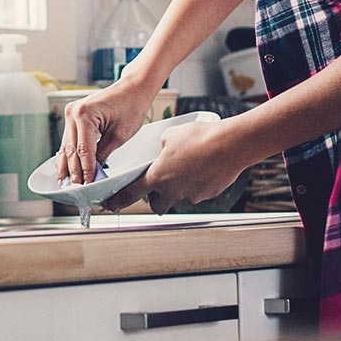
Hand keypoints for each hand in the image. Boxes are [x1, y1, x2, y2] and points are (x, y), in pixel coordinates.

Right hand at [56, 76, 156, 184]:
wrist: (133, 88)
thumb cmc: (131, 106)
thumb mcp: (120, 135)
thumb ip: (103, 154)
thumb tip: (93, 173)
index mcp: (84, 114)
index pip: (83, 151)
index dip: (85, 172)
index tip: (85, 187)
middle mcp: (73, 112)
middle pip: (71, 150)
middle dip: (73, 172)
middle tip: (74, 191)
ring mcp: (71, 113)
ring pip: (66, 146)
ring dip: (66, 165)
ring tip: (64, 184)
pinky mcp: (73, 116)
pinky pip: (69, 139)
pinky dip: (68, 154)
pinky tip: (65, 168)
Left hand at [103, 117, 242, 213]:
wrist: (229, 144)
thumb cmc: (200, 137)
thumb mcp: (170, 135)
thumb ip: (162, 147)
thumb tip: (164, 150)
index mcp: (157, 176)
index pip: (131, 193)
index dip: (119, 200)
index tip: (111, 205)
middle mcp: (172, 190)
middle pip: (157, 204)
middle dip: (156, 198)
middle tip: (160, 185)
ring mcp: (191, 195)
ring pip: (179, 197)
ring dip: (179, 188)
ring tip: (189, 168)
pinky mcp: (207, 195)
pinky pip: (198, 192)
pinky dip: (198, 183)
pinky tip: (204, 167)